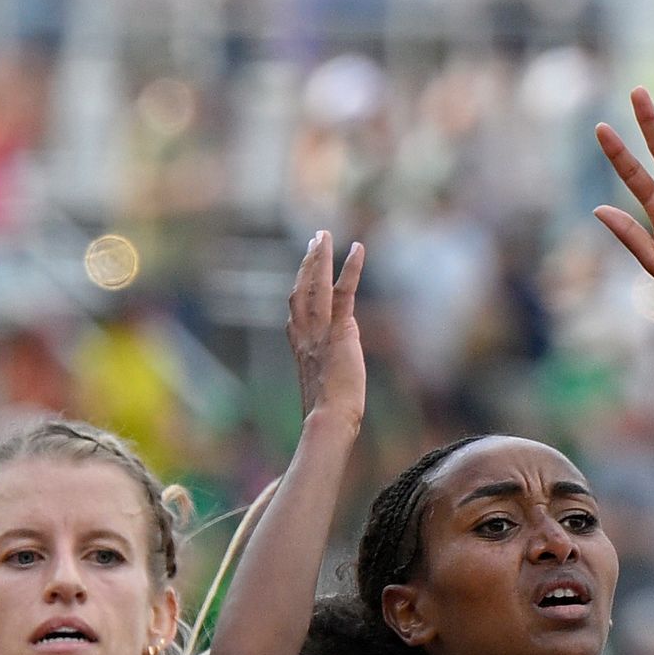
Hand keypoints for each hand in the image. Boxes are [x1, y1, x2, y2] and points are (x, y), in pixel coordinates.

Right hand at [285, 231, 367, 435]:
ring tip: (323, 234)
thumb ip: (326, 384)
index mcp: (301, 352)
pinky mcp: (340, 331)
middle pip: (300, 291)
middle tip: (314, 240)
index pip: (295, 316)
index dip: (298, 293)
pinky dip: (350, 268)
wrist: (328, 420)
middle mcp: (305, 337)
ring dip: (319, 257)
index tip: (301, 277)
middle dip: (306, 264)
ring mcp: (321, 332)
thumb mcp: (323, 397)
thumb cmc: (327, 418)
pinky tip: (357, 248)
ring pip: (315, 285)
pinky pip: (343, 292)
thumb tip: (332, 394)